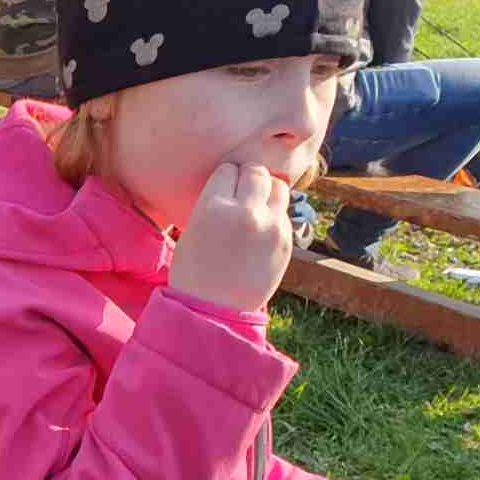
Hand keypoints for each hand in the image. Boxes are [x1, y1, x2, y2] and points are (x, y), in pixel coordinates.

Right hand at [168, 163, 291, 311]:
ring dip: (267, 192)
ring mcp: (270, 227)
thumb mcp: (193, 228)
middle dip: (248, 179)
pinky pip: (284, 214)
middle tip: (241, 194)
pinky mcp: (286, 242)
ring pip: (278, 187)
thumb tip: (240, 181)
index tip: (222, 191)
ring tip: (256, 207)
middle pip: (256, 172)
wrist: (212, 310)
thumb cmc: (194, 270)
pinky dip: (274, 216)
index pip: (229, 169)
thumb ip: (217, 202)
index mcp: (214, 207)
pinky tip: (260, 233)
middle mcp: (245, 212)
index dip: (225, 178)